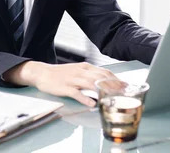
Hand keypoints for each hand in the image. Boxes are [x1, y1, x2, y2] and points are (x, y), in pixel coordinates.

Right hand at [3, 61, 117, 106]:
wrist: (42, 73)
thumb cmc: (61, 74)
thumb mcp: (78, 71)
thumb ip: (90, 76)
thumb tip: (105, 82)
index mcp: (85, 67)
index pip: (105, 72)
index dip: (117, 79)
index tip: (127, 86)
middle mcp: (81, 72)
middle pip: (101, 77)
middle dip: (115, 85)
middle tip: (125, 93)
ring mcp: (73, 79)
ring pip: (91, 83)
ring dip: (103, 90)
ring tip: (113, 97)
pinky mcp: (65, 87)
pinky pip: (77, 93)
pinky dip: (85, 98)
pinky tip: (92, 103)